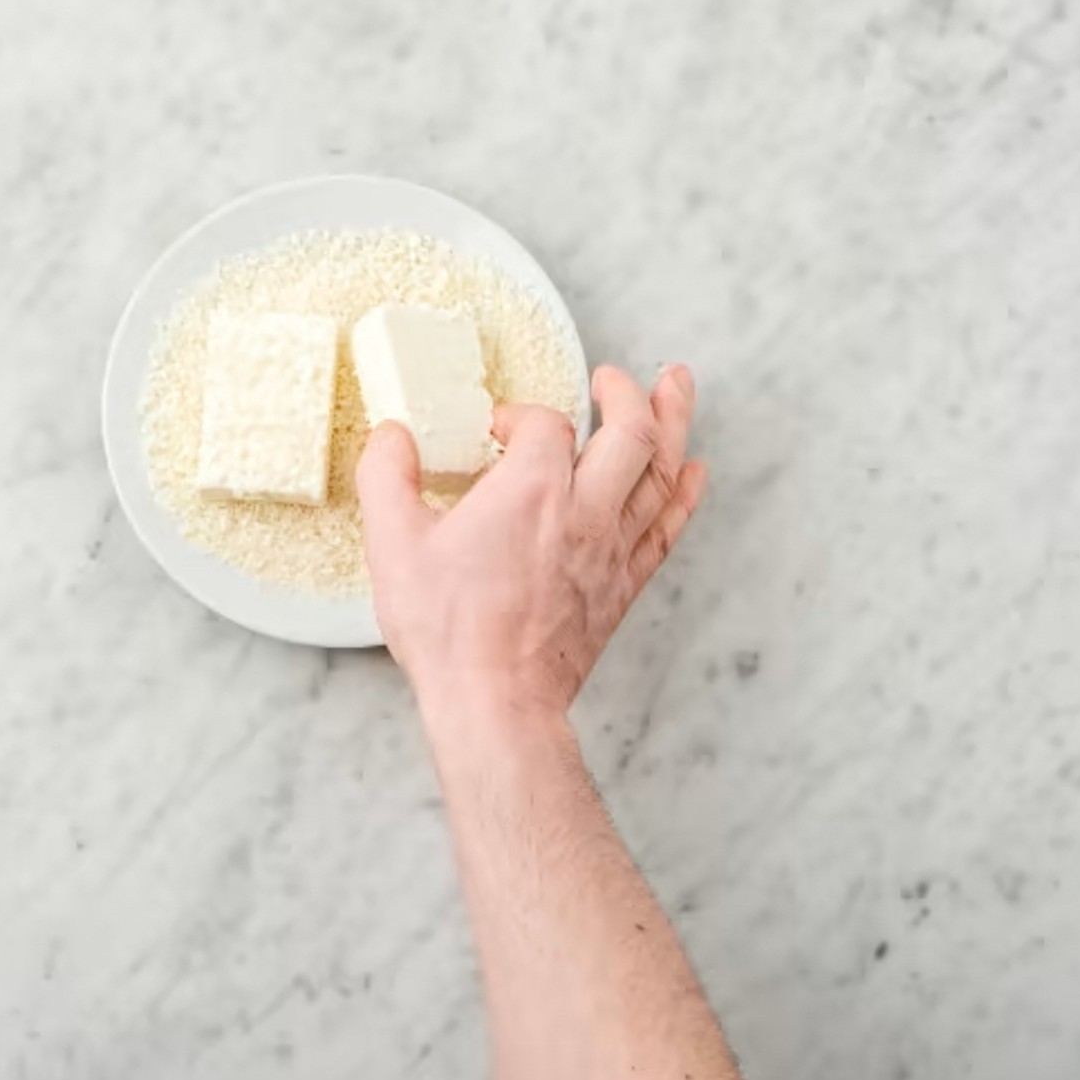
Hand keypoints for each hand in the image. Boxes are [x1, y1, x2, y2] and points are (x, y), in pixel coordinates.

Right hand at [357, 364, 706, 726]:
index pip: (544, 424)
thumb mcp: (392, 543)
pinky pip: (667, 530)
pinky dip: (684, 495)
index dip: (520, 416)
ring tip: (678, 386)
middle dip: (626, 393)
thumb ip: (385, 476)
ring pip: (661, 471)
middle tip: (613, 376)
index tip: (497, 431)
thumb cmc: (448, 630)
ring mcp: (610, 550)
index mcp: (529, 489)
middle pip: (631, 431)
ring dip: (674, 422)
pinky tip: (694, 473)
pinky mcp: (622, 587)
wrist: (495, 702)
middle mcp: (582, 510)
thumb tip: (391, 436)